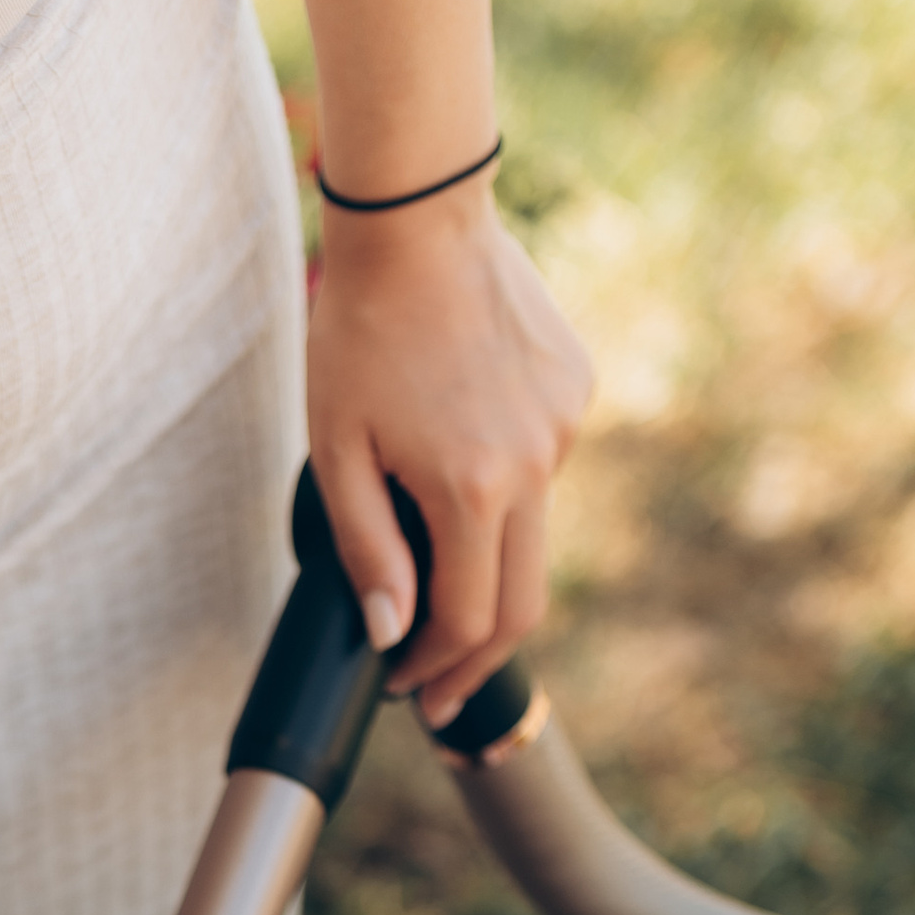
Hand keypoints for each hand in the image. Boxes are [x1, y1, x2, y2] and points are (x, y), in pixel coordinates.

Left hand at [307, 184, 592, 731]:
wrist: (418, 219)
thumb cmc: (360, 330)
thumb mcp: (338, 451)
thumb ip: (367, 550)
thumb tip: (392, 634)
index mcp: (473, 487)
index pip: (469, 621)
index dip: (434, 668)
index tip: (405, 685)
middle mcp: (536, 463)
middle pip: (523, 603)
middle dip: (476, 660)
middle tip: (439, 695)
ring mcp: (565, 424)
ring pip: (532, 535)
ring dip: (484, 564)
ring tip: (428, 557)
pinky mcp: (576, 389)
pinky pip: (542, 468)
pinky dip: (501, 490)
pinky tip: (456, 452)